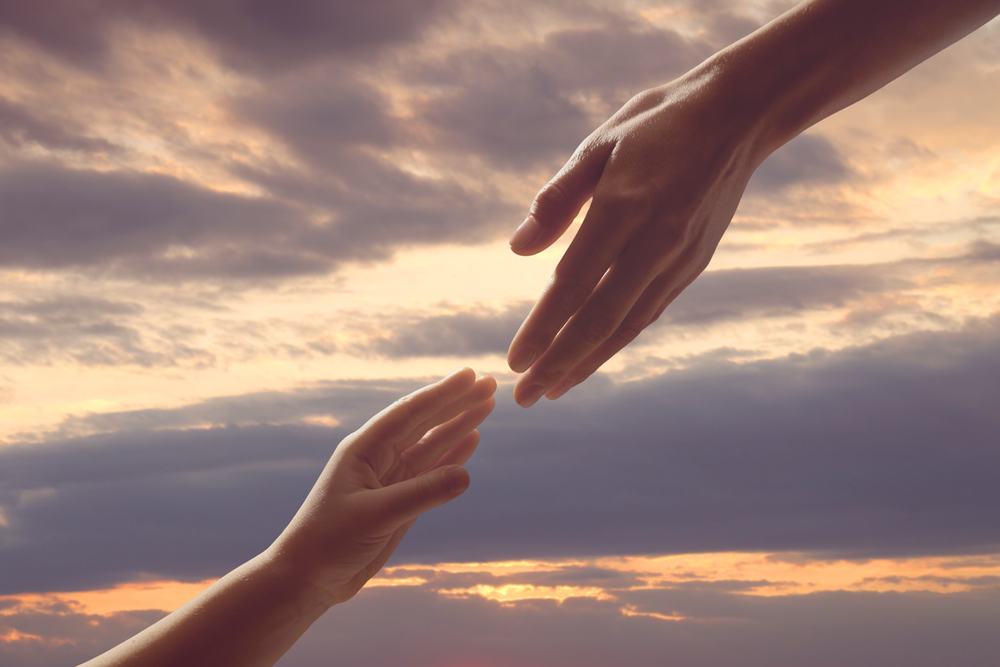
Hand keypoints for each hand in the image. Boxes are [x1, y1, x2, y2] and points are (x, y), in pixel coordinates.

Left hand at [268, 368, 496, 603]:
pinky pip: (432, 472)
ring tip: (487, 404)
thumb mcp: (375, 515)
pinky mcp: (400, 502)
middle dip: (457, 403)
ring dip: (459, 425)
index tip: (469, 375)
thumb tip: (466, 476)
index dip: (441, 394)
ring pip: (432, 445)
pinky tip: (471, 440)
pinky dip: (453, 455)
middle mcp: (379, 457)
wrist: (308, 578)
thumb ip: (420, 495)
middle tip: (489, 384)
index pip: (409, 413)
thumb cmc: (328, 541)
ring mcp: (390, 479)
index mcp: (364, 449)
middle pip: (425, 423)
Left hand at [506, 69, 765, 406]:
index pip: (573, 285)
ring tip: (554, 390)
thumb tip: (517, 249)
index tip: (514, 361)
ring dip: (588, 363)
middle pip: (600, 320)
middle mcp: (655, 242)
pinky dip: (619, 341)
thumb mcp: (599, 143)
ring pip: (628, 325)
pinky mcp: (694, 264)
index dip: (542, 329)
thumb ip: (558, 199)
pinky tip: (595, 357)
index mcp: (623, 207)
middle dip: (559, 364)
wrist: (738, 115)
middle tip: (525, 398)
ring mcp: (679, 258)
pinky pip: (649, 312)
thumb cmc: (656, 122)